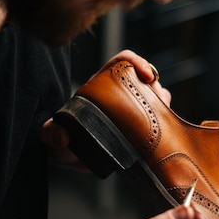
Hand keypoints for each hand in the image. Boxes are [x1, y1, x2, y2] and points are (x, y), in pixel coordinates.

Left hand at [41, 49, 170, 166]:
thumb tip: (62, 138)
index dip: (136, 62)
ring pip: (156, 100)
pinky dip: (166, 125)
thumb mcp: (52, 136)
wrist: (69, 156)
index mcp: (101, 87)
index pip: (121, 62)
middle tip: (158, 106)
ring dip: (163, 107)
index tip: (147, 75)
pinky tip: (163, 137)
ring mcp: (132, 110)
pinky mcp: (140, 128)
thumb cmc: (60, 140)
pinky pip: (160, 121)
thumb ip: (52, 134)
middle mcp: (119, 95)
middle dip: (156, 89)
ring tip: (160, 124)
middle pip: (145, 80)